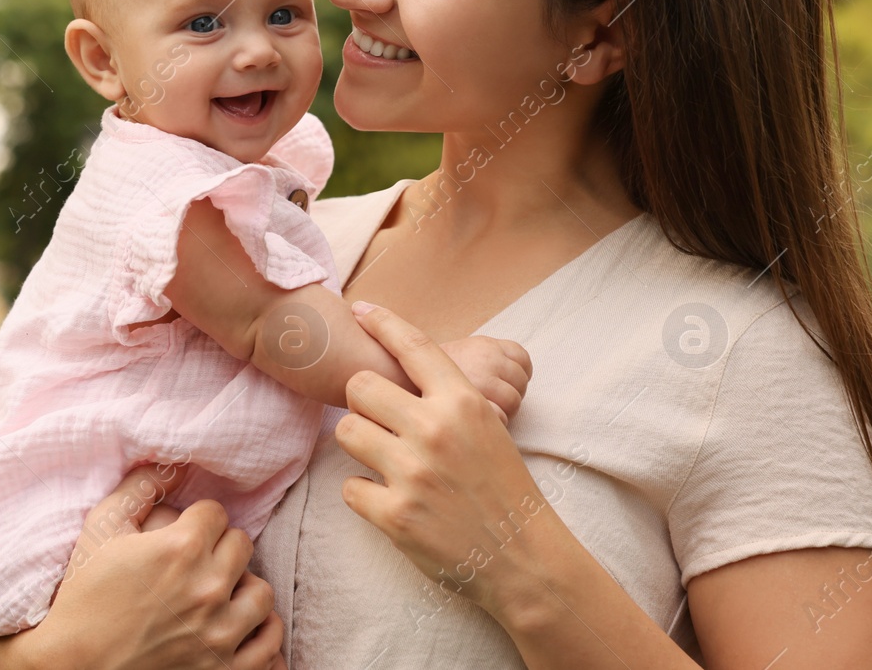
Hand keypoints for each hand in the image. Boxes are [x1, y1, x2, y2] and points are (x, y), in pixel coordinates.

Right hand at [29, 463, 285, 669]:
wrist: (72, 667)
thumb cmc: (83, 597)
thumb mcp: (99, 530)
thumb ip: (139, 488)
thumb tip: (173, 466)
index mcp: (181, 549)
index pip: (217, 513)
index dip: (196, 521)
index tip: (180, 535)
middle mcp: (208, 589)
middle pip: (242, 547)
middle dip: (219, 549)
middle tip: (194, 563)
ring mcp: (221, 635)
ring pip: (262, 594)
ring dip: (241, 590)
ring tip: (215, 597)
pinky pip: (270, 647)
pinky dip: (258, 636)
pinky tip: (236, 630)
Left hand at [337, 302, 558, 617]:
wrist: (525, 559)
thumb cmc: (504, 490)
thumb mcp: (488, 429)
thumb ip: (447, 401)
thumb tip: (399, 372)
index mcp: (463, 403)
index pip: (413, 346)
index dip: (381, 322)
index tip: (360, 310)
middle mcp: (435, 431)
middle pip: (360, 387)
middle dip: (362, 401)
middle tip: (377, 419)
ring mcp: (412, 473)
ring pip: (346, 431)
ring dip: (358, 444)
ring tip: (382, 458)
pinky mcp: (394, 514)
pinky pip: (349, 487)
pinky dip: (364, 494)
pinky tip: (390, 500)